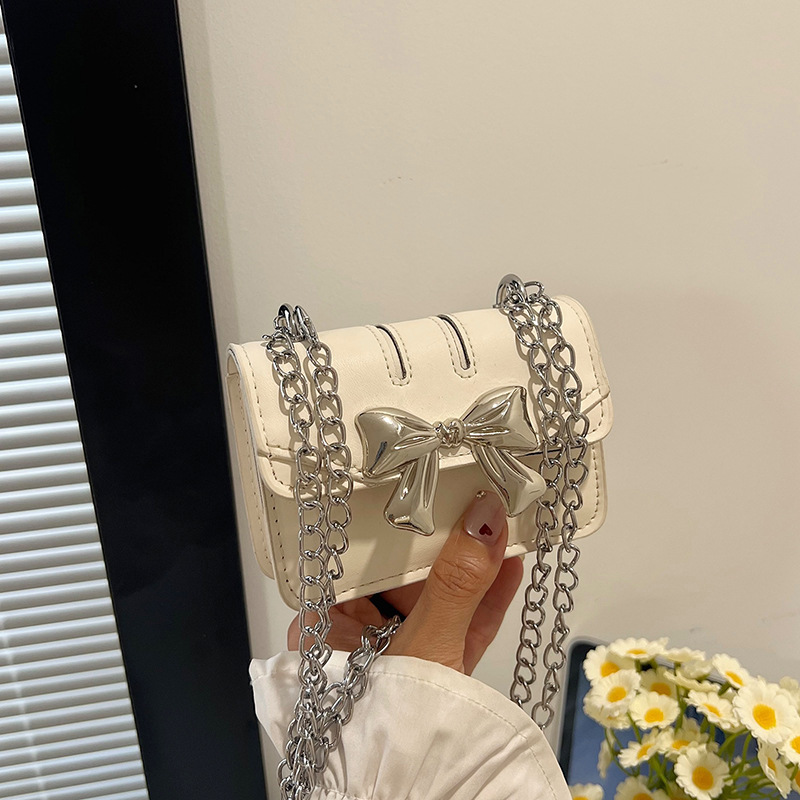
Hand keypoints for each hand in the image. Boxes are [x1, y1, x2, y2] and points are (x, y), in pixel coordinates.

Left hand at [287, 490, 523, 674]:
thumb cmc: (389, 734)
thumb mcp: (425, 647)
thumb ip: (456, 583)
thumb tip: (481, 519)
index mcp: (327, 628)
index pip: (361, 559)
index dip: (399, 525)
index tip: (432, 496)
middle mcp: (358, 640)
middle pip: (403, 575)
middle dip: (444, 543)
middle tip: (474, 504)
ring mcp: (398, 656)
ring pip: (436, 598)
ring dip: (472, 566)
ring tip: (499, 524)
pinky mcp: (433, 672)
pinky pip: (458, 625)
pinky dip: (484, 599)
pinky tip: (507, 565)